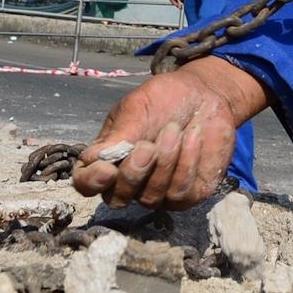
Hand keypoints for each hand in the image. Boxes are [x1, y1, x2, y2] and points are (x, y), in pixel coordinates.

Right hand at [71, 58, 266, 209]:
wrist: (206, 94)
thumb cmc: (166, 98)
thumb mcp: (138, 107)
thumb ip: (119, 135)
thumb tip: (91, 159)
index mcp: (108, 157)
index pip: (86, 182)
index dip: (91, 182)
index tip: (108, 169)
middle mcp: (130, 181)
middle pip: (117, 198)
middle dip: (133, 174)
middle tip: (148, 146)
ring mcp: (158, 191)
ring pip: (151, 197)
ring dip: (165, 162)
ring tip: (174, 129)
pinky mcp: (186, 195)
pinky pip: (180, 193)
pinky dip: (187, 162)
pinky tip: (194, 136)